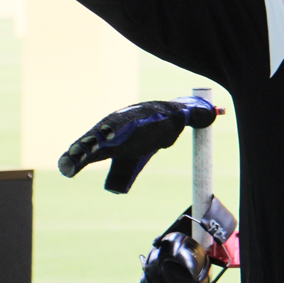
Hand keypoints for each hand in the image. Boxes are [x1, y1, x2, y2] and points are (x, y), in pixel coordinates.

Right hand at [58, 96, 217, 193]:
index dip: (113, 132)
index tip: (102, 140)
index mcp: (134, 119)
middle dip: (88, 145)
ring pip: (91, 144)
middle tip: (75, 157)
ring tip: (67, 164)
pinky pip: (90, 154)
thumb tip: (216, 114)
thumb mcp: (179, 118)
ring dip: (78, 153)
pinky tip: (67, 168)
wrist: (158, 120)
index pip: (120, 126)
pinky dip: (76, 159)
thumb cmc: (164, 120)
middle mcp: (117, 126)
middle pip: (99, 136)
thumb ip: (197, 116)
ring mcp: (107, 136)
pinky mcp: (105, 148)